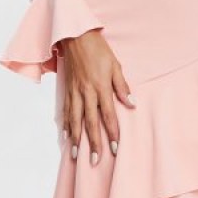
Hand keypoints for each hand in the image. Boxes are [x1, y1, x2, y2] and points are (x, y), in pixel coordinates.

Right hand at [58, 30, 136, 165]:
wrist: (75, 36)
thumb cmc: (99, 50)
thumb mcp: (115, 65)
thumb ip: (122, 86)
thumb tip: (132, 104)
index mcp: (100, 87)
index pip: (108, 115)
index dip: (112, 133)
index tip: (116, 149)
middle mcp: (86, 92)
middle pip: (90, 122)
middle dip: (93, 142)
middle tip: (95, 161)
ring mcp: (74, 92)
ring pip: (74, 120)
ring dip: (76, 139)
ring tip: (75, 155)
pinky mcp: (67, 90)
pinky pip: (65, 110)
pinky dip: (66, 125)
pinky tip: (66, 136)